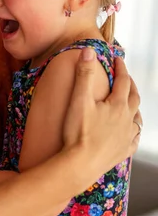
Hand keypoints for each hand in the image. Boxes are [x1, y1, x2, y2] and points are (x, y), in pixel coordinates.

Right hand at [63, 49, 140, 189]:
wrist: (80, 164)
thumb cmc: (78, 133)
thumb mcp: (79, 100)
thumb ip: (84, 74)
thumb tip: (89, 51)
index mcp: (117, 105)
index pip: (123, 81)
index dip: (121, 68)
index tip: (117, 60)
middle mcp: (127, 119)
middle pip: (134, 98)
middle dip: (130, 85)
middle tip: (126, 78)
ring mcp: (127, 136)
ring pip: (137, 119)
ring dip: (134, 108)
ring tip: (131, 104)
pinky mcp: (123, 151)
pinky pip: (134, 139)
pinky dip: (134, 131)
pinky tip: (131, 132)